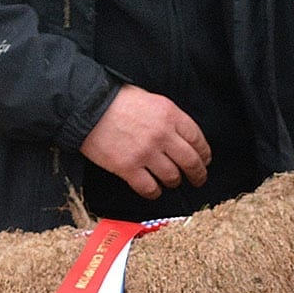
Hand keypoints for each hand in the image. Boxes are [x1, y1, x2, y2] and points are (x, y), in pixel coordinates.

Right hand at [81, 86, 211, 199]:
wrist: (88, 107)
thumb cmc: (117, 101)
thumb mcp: (150, 100)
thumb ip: (168, 117)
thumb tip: (180, 136)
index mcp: (169, 115)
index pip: (197, 139)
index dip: (204, 154)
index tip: (205, 160)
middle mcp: (162, 135)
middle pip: (190, 161)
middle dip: (198, 174)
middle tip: (198, 179)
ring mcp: (145, 153)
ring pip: (172, 177)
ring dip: (174, 182)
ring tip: (171, 182)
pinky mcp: (128, 168)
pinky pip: (149, 188)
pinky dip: (154, 192)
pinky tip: (154, 191)